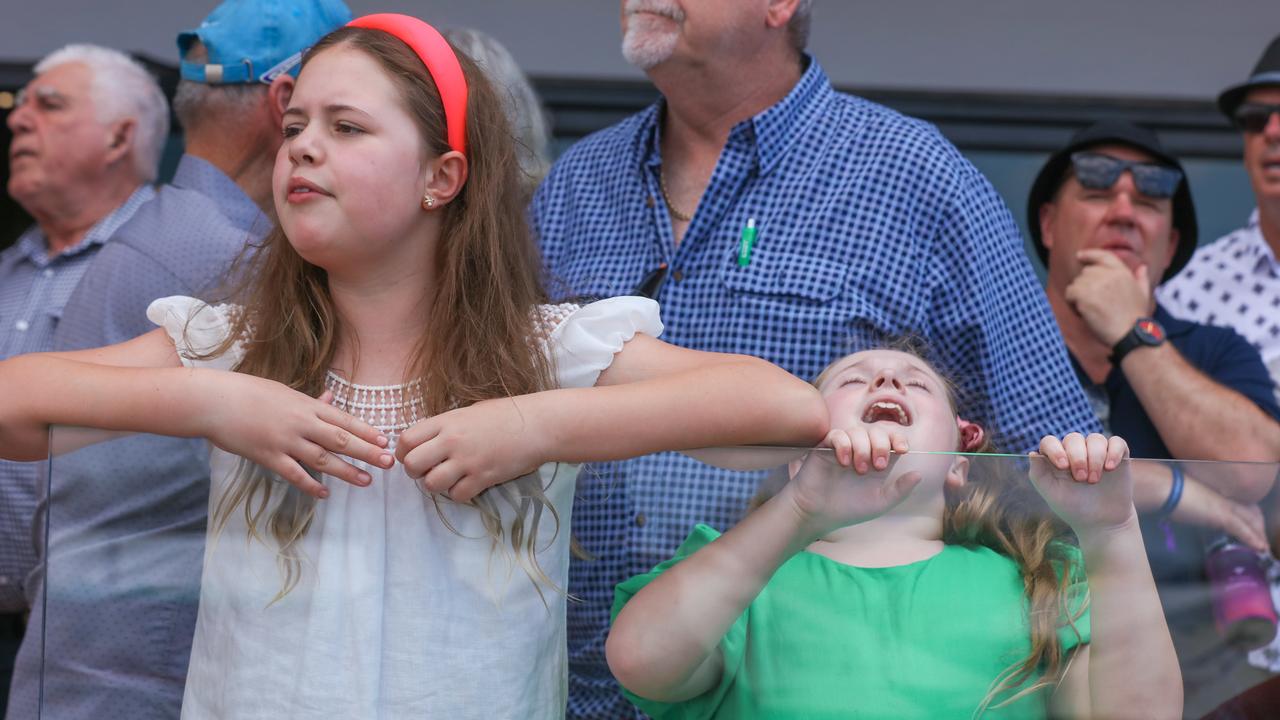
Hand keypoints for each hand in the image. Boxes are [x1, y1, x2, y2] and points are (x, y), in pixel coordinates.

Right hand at [196, 371, 392, 498]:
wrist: (213, 401)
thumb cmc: (248, 392)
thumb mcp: (283, 392)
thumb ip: (308, 401)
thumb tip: (330, 398)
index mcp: (305, 405)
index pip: (344, 419)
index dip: (366, 431)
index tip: (385, 440)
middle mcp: (300, 422)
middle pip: (341, 439)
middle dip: (367, 452)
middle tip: (388, 462)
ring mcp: (284, 441)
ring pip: (322, 459)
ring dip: (346, 472)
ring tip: (366, 481)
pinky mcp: (267, 456)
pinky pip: (294, 474)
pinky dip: (311, 485)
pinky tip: (325, 494)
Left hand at [397, 395, 549, 503]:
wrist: (538, 425)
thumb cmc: (506, 414)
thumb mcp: (470, 412)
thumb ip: (446, 426)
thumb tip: (427, 442)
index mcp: (446, 421)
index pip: (406, 440)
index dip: (403, 452)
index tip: (411, 455)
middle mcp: (452, 441)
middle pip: (412, 464)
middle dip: (415, 472)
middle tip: (428, 470)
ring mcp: (468, 461)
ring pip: (431, 484)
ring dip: (437, 485)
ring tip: (450, 478)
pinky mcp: (483, 477)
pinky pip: (458, 495)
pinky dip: (459, 493)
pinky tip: (469, 483)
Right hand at [782, 427, 919, 538]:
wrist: (818, 514)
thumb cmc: (849, 509)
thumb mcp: (880, 502)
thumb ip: (900, 490)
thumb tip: (919, 474)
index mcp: (877, 460)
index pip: (891, 438)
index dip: (898, 439)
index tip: (902, 450)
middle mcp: (861, 450)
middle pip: (877, 431)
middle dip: (881, 445)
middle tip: (877, 467)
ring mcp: (843, 447)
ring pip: (857, 431)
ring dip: (862, 448)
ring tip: (859, 469)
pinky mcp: (825, 448)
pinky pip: (837, 435)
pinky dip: (844, 445)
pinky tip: (844, 462)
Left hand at [1030, 433, 1133, 535]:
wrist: (1103, 522)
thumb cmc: (1074, 507)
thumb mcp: (1053, 495)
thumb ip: (1038, 475)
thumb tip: (1032, 453)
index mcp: (1056, 458)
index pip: (1050, 441)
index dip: (1055, 449)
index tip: (1063, 466)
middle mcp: (1075, 451)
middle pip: (1073, 438)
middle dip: (1078, 457)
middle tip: (1081, 479)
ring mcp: (1096, 451)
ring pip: (1095, 439)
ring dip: (1095, 458)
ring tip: (1094, 480)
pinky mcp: (1117, 455)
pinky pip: (1117, 442)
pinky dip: (1114, 452)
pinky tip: (1110, 468)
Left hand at [1063, 250, 1150, 345]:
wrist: (1130, 333)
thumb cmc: (1136, 317)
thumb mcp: (1144, 294)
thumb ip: (1141, 278)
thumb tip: (1142, 267)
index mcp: (1122, 272)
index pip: (1103, 256)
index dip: (1090, 254)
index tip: (1079, 256)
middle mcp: (1108, 274)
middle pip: (1086, 272)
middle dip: (1086, 286)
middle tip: (1094, 303)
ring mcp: (1095, 284)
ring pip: (1076, 283)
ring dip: (1078, 296)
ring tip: (1090, 309)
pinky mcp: (1084, 295)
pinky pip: (1069, 293)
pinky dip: (1072, 303)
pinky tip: (1082, 312)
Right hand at [1173, 475, 1267, 551]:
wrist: (1163, 487)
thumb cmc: (1166, 490)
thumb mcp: (1182, 497)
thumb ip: (1192, 504)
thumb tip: (1187, 509)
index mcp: (1216, 492)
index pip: (1242, 504)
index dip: (1251, 516)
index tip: (1253, 526)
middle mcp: (1225, 497)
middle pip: (1252, 512)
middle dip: (1259, 527)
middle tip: (1261, 541)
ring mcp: (1224, 506)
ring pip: (1251, 521)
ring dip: (1259, 536)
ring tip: (1263, 548)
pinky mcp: (1221, 515)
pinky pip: (1242, 529)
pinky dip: (1252, 539)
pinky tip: (1259, 548)